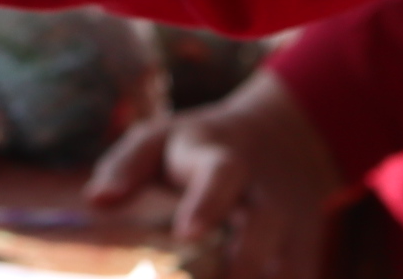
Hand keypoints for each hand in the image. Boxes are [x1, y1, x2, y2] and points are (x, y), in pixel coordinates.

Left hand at [86, 68, 344, 278]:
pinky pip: (301, 278)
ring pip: (292, 266)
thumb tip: (96, 199)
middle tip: (218, 278)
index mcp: (224, 160)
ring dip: (259, 276)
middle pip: (265, 229)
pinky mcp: (307, 255)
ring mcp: (294, 228)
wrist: (287, 138)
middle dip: (246, 260)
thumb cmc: (201, 146)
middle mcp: (265, 196)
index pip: (219, 177)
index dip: (206, 205)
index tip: (187, 232)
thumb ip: (126, 165)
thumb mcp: (162, 138)